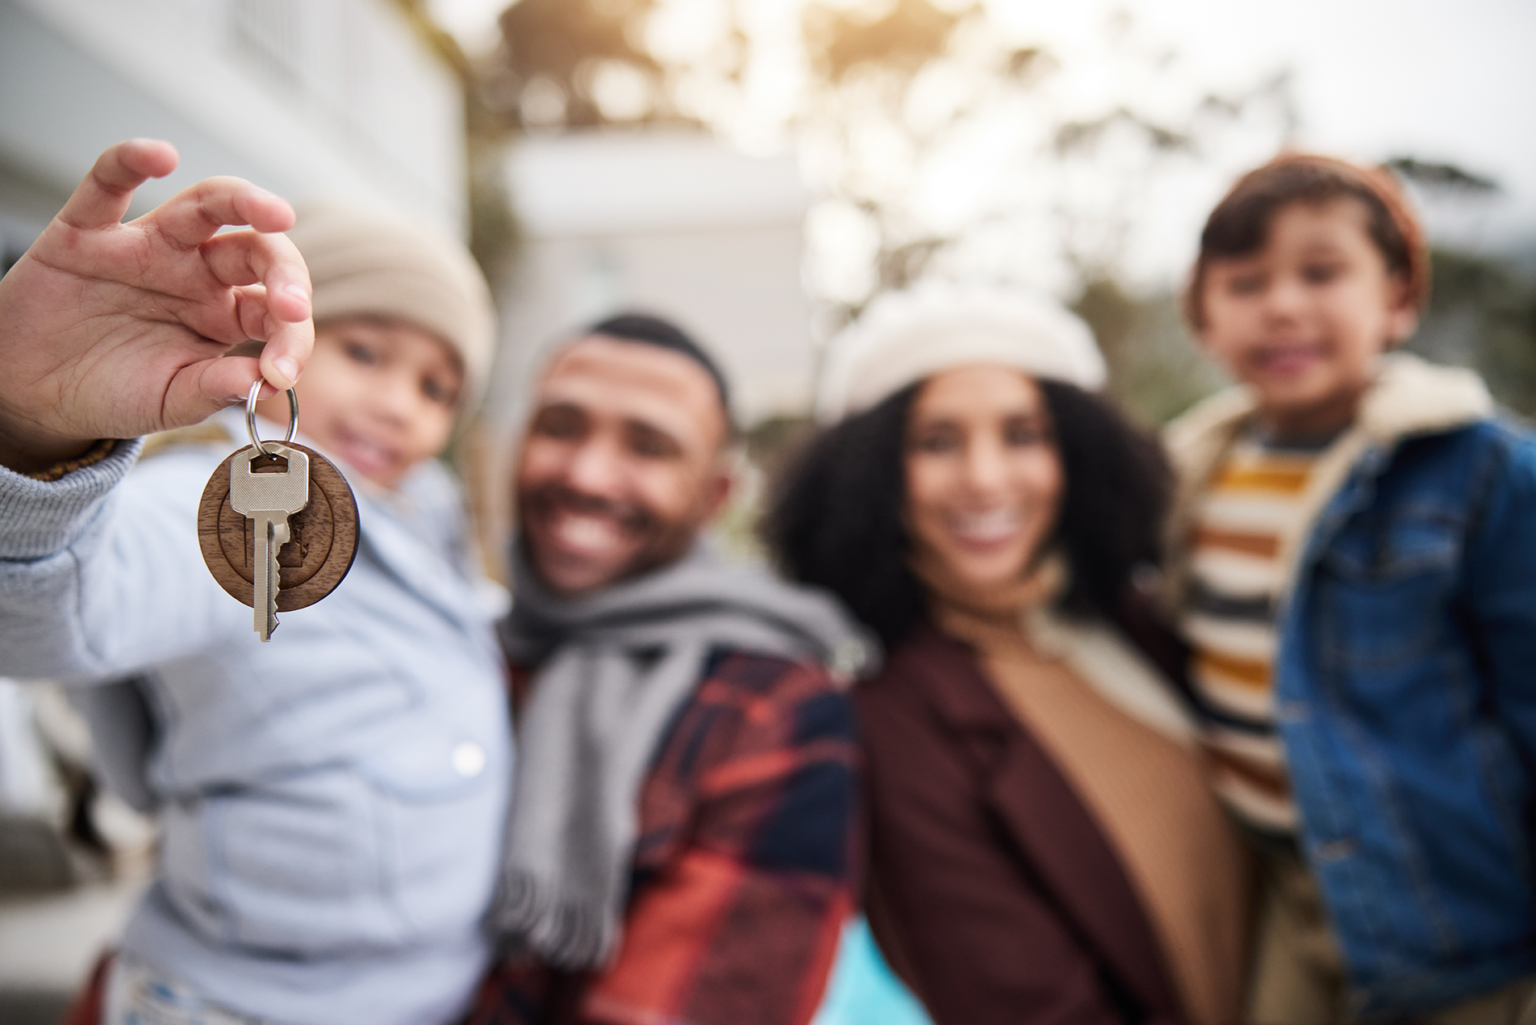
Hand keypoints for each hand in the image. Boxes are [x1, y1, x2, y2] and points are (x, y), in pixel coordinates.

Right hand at [0, 139, 311, 472]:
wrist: (36, 389)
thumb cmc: (113, 389)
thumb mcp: (171, 401)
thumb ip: (216, 389)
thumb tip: (265, 382)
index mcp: (226, 313)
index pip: (276, 312)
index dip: (291, 337)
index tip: (282, 373)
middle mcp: (197, 272)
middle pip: (256, 251)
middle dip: (285, 272)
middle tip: (293, 307)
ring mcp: (147, 247)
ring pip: (204, 205)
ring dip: (243, 201)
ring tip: (276, 213)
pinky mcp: (87, 233)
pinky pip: (108, 185)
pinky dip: (129, 162)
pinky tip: (159, 156)